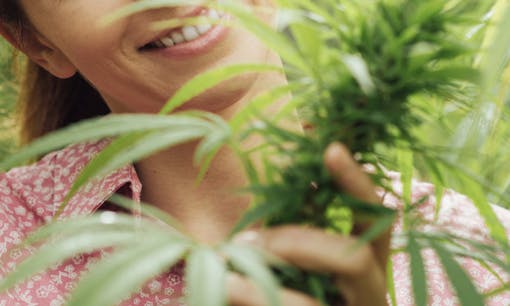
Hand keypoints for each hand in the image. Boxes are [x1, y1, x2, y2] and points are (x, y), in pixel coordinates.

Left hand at [227, 142, 389, 305]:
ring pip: (317, 301)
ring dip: (268, 284)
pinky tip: (228, 288)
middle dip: (298, 243)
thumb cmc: (293, 281)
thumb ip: (290, 222)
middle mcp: (371, 285)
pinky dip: (257, 298)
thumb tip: (279, 172)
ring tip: (227, 276)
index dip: (357, 182)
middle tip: (247, 241)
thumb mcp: (293, 248)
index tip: (331, 149)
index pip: (374, 213)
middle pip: (354, 257)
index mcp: (367, 253)